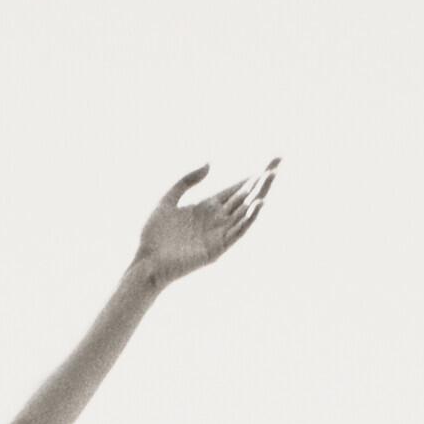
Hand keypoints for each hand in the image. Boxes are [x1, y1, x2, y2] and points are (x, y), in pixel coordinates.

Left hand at [130, 161, 275, 287]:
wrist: (145, 261)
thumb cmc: (152, 234)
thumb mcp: (167, 199)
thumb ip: (187, 180)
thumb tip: (210, 163)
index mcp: (206, 207)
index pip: (236, 189)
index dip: (252, 176)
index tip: (269, 162)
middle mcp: (216, 219)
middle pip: (245, 197)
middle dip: (262, 180)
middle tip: (278, 162)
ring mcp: (218, 234)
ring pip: (245, 211)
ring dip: (259, 194)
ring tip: (271, 177)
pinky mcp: (216, 249)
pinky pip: (237, 232)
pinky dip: (249, 219)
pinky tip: (259, 203)